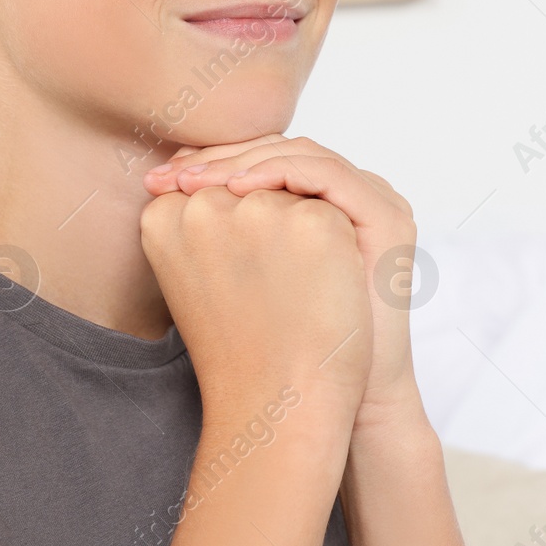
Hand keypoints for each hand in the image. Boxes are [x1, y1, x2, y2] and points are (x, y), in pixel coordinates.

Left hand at [146, 137, 422, 427]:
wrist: (321, 398)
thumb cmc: (273, 345)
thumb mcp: (235, 270)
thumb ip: (217, 226)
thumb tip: (158, 188)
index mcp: (317, 202)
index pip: (261, 157)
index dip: (209, 160)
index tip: (158, 179)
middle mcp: (349, 195)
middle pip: (279, 147)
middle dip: (218, 157)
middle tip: (168, 176)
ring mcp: (374, 202)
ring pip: (301, 153)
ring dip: (242, 162)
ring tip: (194, 182)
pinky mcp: (388, 219)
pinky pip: (327, 174)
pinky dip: (278, 174)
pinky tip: (236, 192)